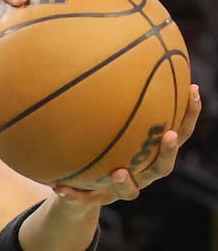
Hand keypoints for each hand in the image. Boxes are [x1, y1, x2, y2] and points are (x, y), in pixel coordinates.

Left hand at [52, 85, 201, 203]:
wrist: (81, 191)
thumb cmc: (101, 146)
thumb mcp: (107, 122)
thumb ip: (113, 97)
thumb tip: (111, 50)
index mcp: (151, 153)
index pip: (179, 132)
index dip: (190, 114)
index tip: (192, 90)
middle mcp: (142, 173)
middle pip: (163, 166)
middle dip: (168, 152)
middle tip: (168, 135)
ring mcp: (121, 190)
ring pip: (131, 190)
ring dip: (126, 181)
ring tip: (118, 171)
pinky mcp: (95, 200)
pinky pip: (84, 199)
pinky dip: (73, 194)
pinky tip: (57, 186)